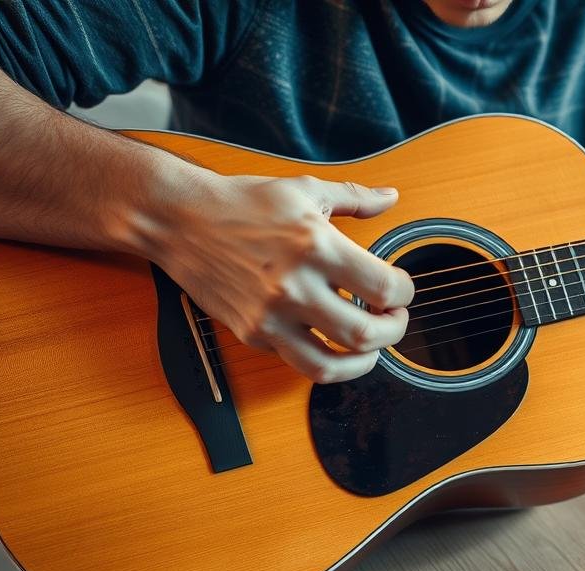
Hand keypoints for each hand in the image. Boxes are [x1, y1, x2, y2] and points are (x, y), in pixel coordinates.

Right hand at [143, 173, 413, 382]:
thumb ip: (354, 197)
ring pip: (330, 367)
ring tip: (370, 348)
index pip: (385, 287)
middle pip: (365, 334)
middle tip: (395, 320)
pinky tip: (331, 341)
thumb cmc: (242, 202)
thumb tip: (391, 197)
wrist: (178, 218)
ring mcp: (270, 316)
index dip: (406, 293)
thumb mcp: (304, 190)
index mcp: (316, 246)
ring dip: (363, 363)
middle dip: (394, 332)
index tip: (402, 290)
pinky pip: (297, 361)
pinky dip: (324, 358)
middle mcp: (294, 286)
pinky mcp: (252, 334)